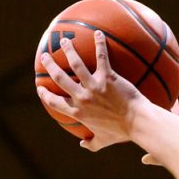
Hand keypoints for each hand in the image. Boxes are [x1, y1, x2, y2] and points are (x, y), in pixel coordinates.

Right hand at [37, 32, 143, 150]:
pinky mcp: (108, 77)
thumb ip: (91, 144)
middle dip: (50, 66)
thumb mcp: (103, 141)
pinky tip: (98, 33)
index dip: (46, 95)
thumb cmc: (122, 132)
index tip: (40, 88)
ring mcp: (94, 86)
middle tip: (45, 58)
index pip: (55, 103)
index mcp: (78, 112)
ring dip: (68, 50)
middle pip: (60, 79)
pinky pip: (102, 57)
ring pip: (76, 64)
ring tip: (64, 41)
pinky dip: (100, 44)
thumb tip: (83, 145)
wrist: (138, 123)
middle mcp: (82, 98)